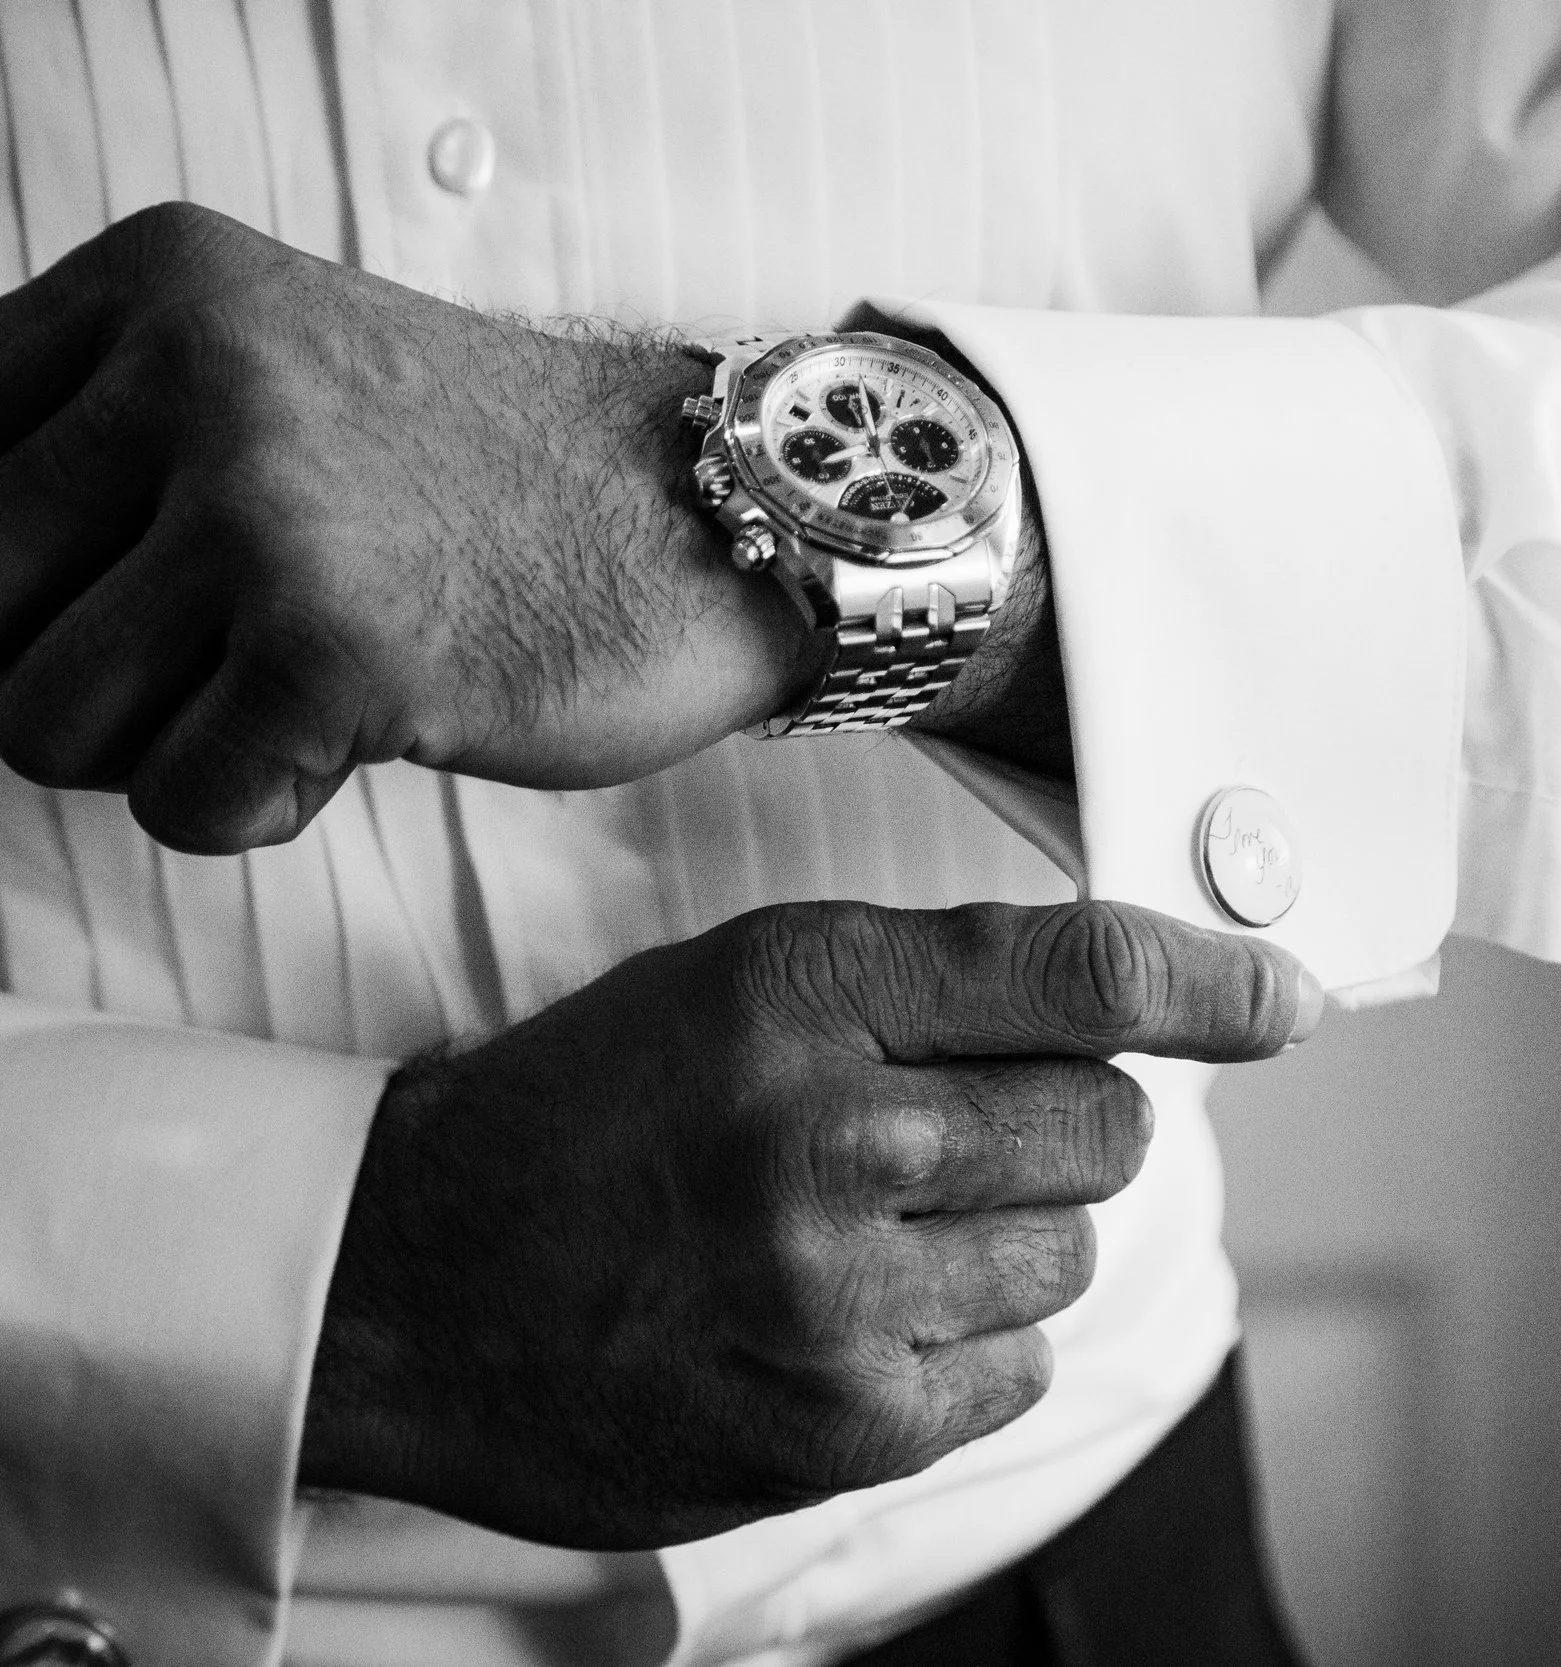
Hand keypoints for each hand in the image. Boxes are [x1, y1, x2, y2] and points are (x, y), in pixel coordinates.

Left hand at [0, 202, 912, 850]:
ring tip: (300, 688)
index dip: (18, 583)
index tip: (120, 605)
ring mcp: (264, 506)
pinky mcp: (335, 647)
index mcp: (161, 285)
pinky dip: (265, 802)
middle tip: (223, 659)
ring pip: (43, 722)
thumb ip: (106, 448)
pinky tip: (368, 727)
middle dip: (85, 676)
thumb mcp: (278, 380)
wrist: (717, 519)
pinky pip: (182, 804)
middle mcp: (196, 371)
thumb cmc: (503, 484)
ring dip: (169, 746)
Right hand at [300, 898, 1322, 1549]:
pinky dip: (971, 1348)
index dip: (1214, 987)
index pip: (1081, 976)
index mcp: (805, 990)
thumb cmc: (590, 1115)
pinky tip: (863, 1318)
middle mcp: (830, 1131)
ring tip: (877, 1234)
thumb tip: (1142, 1012)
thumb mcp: (739, 985)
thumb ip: (930, 989)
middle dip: (1071, 1124)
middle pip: (1109, 1123)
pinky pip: (1018, 1371)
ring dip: (1007, 1241)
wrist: (403, 1283)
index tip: (1284, 1006)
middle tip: (965, 1135)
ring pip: (1067, 1252)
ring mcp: (835, 1293)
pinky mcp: (836, 1425)